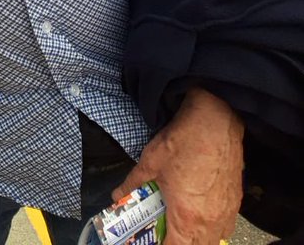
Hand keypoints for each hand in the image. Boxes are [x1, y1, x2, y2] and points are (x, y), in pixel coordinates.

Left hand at [111, 89, 242, 244]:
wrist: (215, 120)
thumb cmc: (183, 141)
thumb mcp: (150, 162)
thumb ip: (133, 183)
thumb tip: (118, 195)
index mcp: (187, 217)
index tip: (153, 240)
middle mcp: (210, 222)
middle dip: (180, 243)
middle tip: (166, 233)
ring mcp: (227, 214)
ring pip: (213, 240)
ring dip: (197, 239)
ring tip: (182, 226)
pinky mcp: (236, 202)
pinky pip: (226, 228)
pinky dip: (213, 229)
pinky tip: (202, 215)